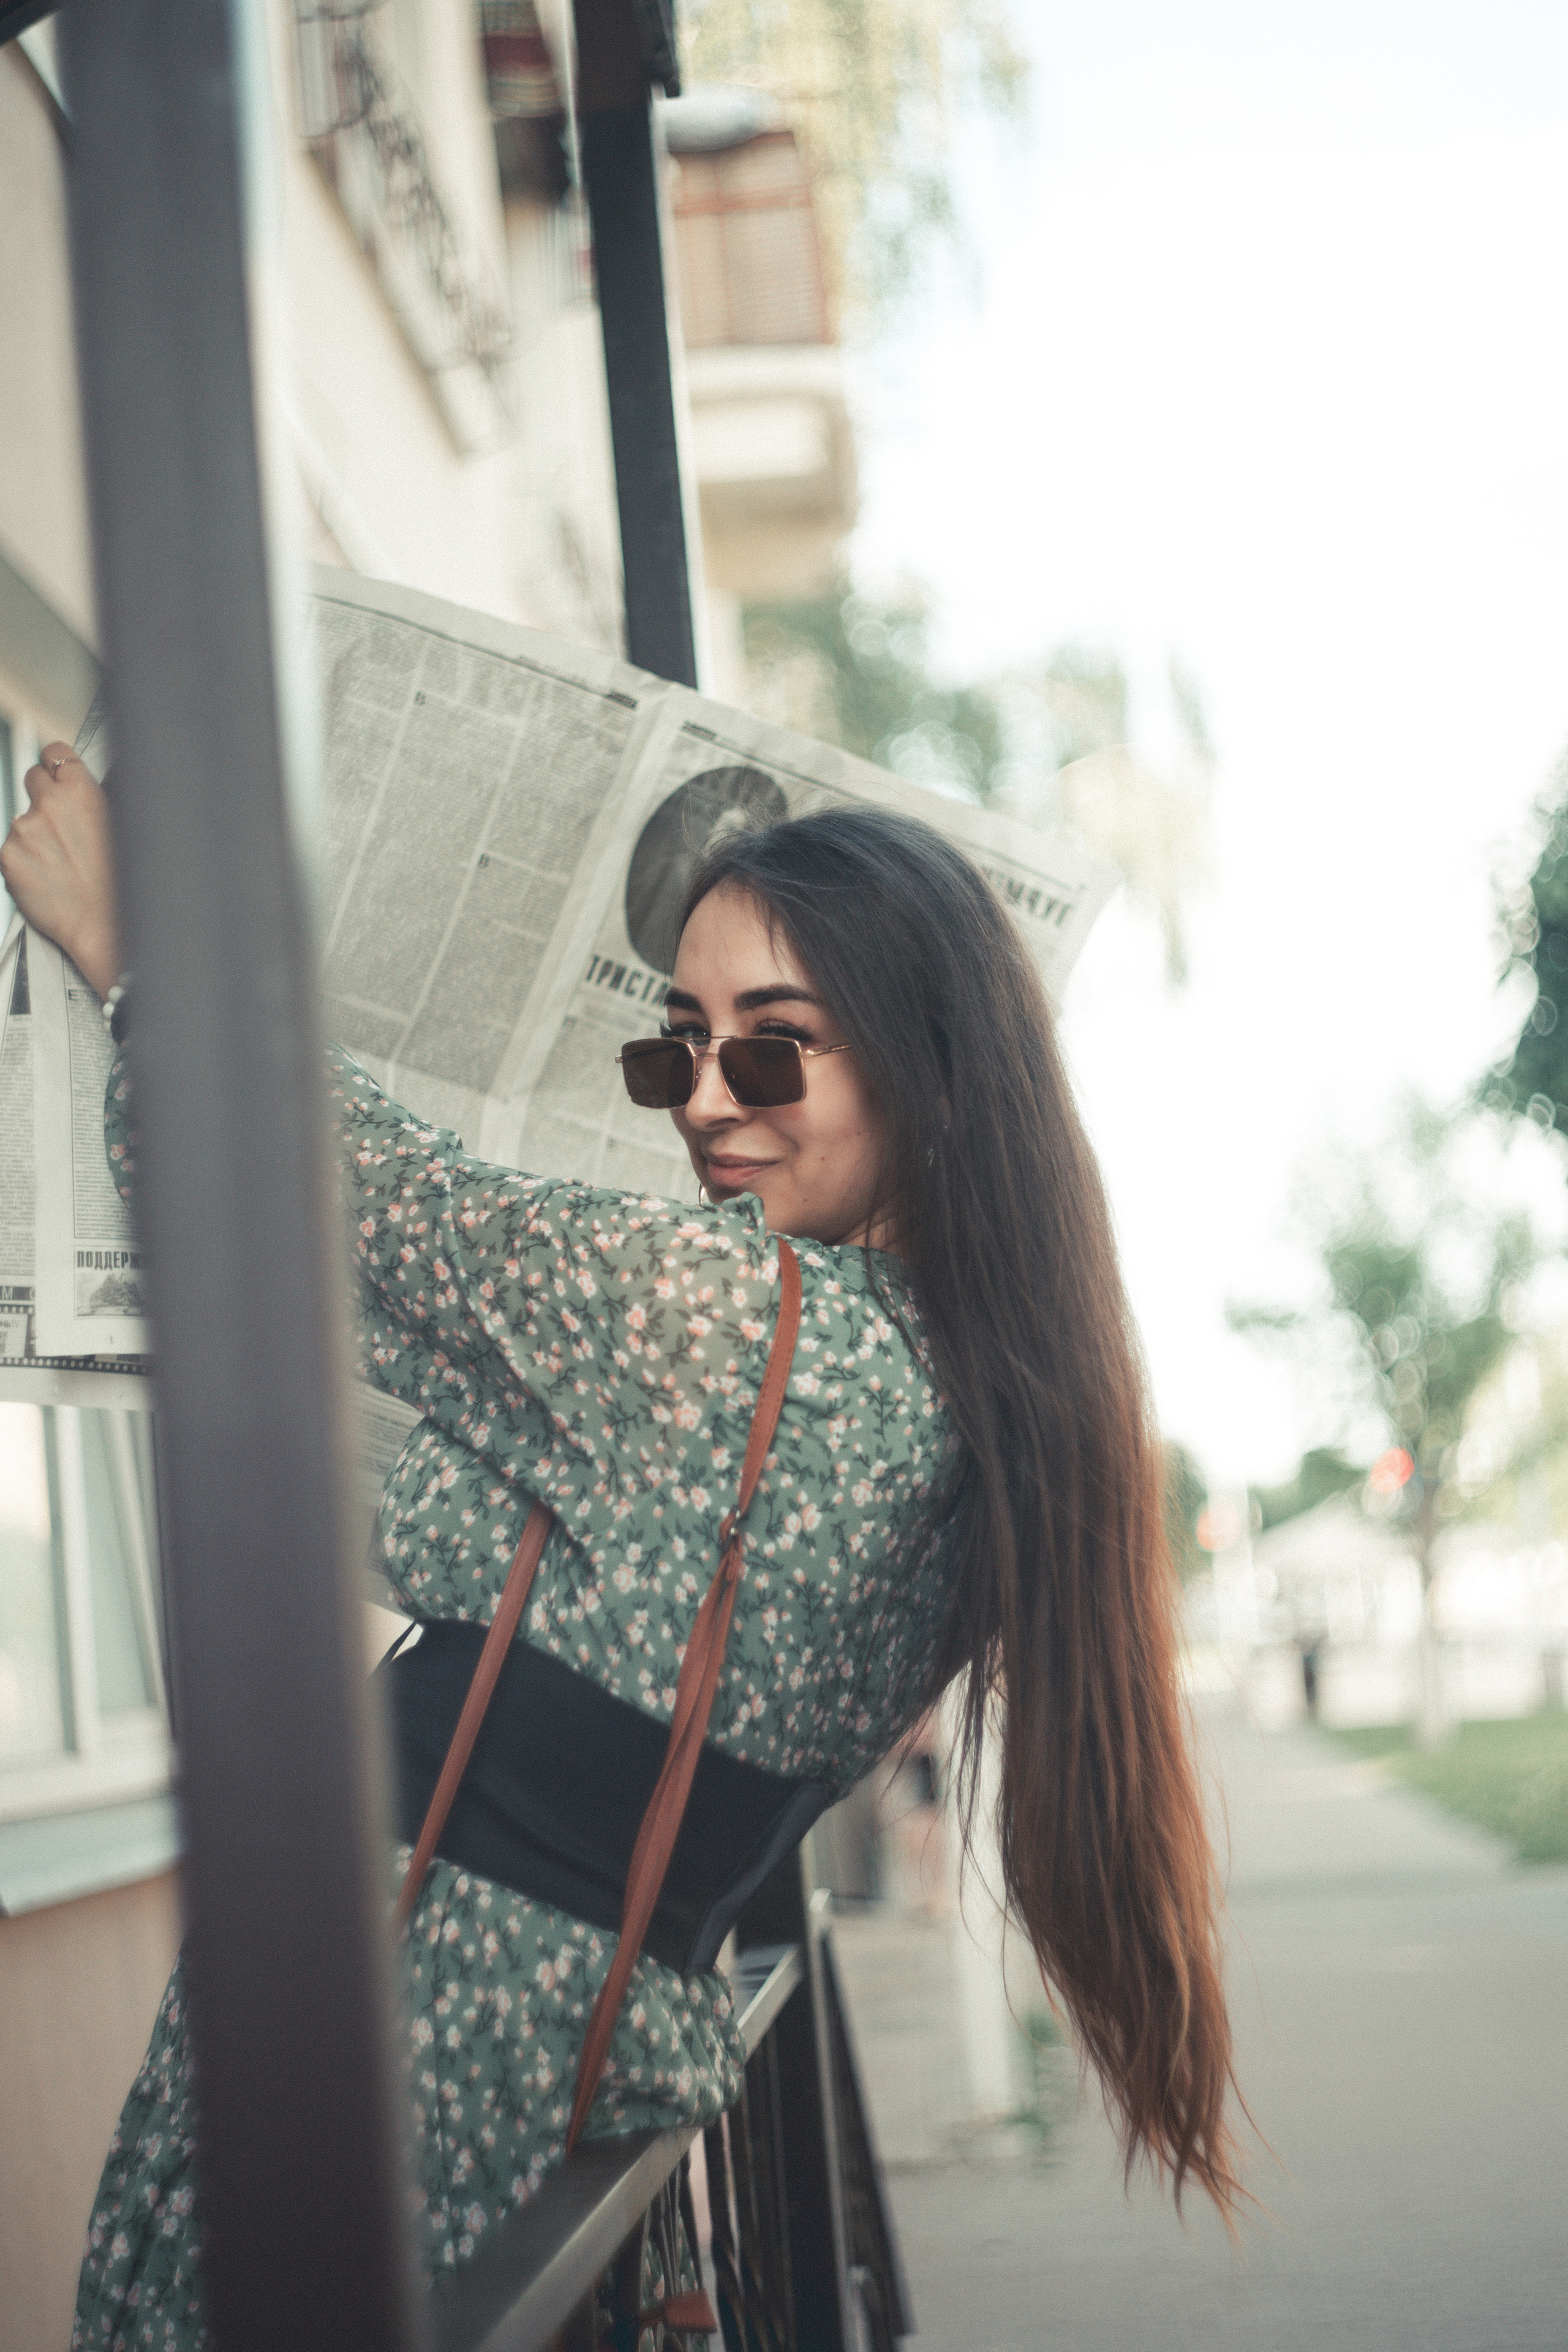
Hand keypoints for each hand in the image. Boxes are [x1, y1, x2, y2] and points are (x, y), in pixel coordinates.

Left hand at [0, 744, 122, 997]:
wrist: (104, 926)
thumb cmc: (121, 884)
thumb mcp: (122, 828)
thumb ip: (93, 801)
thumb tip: (82, 792)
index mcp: (82, 791)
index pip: (55, 752)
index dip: (57, 765)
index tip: (58, 775)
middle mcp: (49, 803)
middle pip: (33, 777)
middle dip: (43, 794)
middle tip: (60, 823)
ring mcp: (24, 829)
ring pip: (22, 818)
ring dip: (35, 834)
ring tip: (61, 863)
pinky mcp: (7, 856)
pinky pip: (11, 849)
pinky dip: (24, 860)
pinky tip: (48, 877)